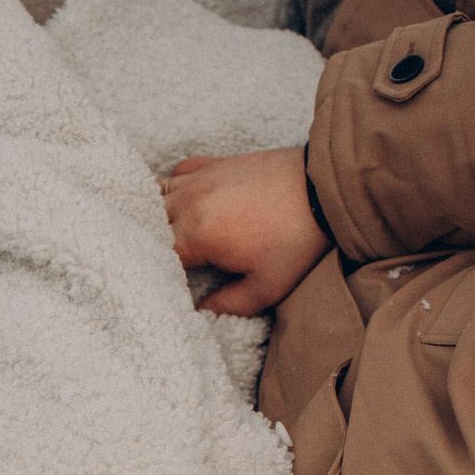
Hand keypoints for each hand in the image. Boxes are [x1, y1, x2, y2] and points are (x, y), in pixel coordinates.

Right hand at [162, 146, 330, 317]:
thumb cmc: (298, 240)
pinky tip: (181, 202)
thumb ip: (227, 305)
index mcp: (197, 235)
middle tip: (155, 262)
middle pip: (149, 225)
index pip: (156, 258)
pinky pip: (177, 172)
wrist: (325, 190)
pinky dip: (171, 187)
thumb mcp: (267, 287)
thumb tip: (199, 311)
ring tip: (157, 234)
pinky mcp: (214, 163)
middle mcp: (190, 202)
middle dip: (148, 245)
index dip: (154, 275)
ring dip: (154, 216)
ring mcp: (200, 178)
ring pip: (156, 196)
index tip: (161, 286)